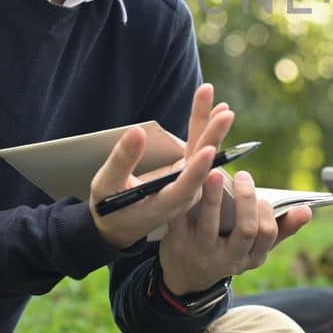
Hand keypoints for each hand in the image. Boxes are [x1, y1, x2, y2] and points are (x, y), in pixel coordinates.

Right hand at [89, 84, 234, 250]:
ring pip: (203, 153)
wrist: (120, 225)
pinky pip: (199, 150)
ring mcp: (187, 184)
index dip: (197, 169)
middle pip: (201, 164)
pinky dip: (206, 130)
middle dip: (212, 137)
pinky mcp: (186, 174)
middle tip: (225, 114)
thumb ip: (122, 161)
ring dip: (211, 128)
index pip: (184, 187)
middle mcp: (182, 196)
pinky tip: (217, 111)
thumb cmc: (109, 208)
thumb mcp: (107, 186)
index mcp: (163, 205)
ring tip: (223, 108)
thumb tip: (137, 131)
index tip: (209, 149)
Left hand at [160, 169, 312, 295]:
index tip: (264, 195)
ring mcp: (202, 253)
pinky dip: (185, 201)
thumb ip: (282, 228)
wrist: (185, 276)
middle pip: (245, 230)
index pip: (266, 235)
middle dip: (247, 201)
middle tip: (243, 175)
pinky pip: (180, 222)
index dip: (266, 213)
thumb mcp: (255, 248)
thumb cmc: (228, 250)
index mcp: (251, 258)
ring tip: (215, 173)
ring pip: (210, 226)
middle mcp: (229, 259)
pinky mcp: (177, 245)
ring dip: (214, 197)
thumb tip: (307, 210)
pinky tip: (188, 180)